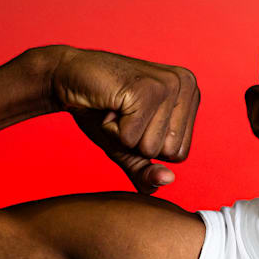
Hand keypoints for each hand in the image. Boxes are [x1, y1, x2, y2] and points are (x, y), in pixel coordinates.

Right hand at [48, 46, 199, 193]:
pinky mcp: (147, 89)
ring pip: (150, 148)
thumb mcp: (129, 148)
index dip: (148, 147)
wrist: (67, 77)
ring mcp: (169, 84)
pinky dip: (111, 130)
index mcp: (191, 95)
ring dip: (122, 135)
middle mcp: (187, 84)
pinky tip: (108, 105)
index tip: (134, 119)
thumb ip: (147, 171)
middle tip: (123, 113)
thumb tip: (167, 181)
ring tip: (116, 108)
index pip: (179, 154)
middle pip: (168, 153)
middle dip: (136, 143)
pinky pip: (131, 138)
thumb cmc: (102, 111)